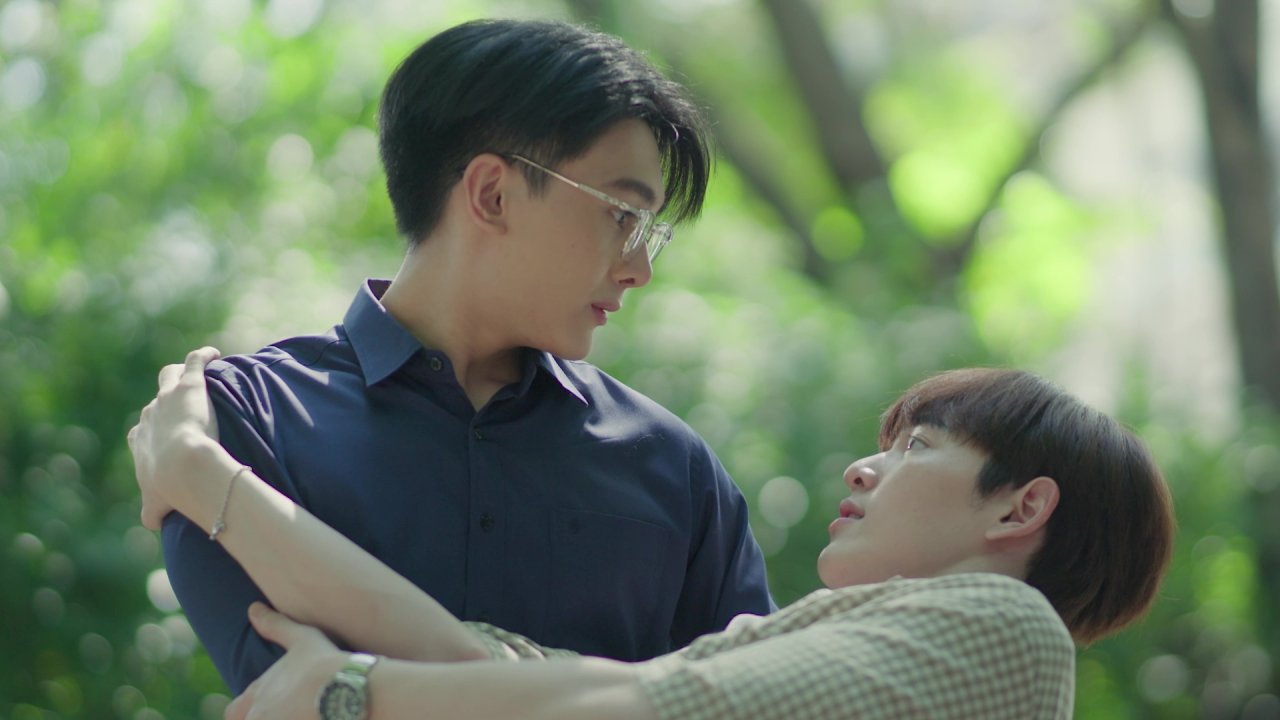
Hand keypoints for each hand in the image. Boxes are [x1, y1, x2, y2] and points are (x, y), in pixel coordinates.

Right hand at [126, 346, 222, 528]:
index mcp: (141, 440)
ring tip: (196, 374)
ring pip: (169, 375)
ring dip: (180, 373)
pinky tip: (215, 355)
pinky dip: (203, 356)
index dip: (151, 433)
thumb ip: (153, 512)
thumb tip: (152, 525)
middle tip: (186, 411)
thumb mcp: (157, 506)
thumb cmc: (172, 489)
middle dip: (167, 405)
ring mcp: (167, 398)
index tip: (164, 438)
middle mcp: (149, 415)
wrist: (184, 468)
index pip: (140, 432)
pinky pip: (194, 362)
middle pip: (156, 404)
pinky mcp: (188, 385)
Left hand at [226, 603, 345, 719]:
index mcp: (257, 696)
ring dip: (286, 717)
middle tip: (289, 711)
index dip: (244, 713)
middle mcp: (260, 718)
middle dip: (266, 716)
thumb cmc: (323, 663)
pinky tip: (318, 718)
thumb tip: (253, 608)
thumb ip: (275, 625)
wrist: (346, 689)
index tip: (262, 711)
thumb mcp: (301, 638)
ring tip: (306, 713)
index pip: (234, 713)